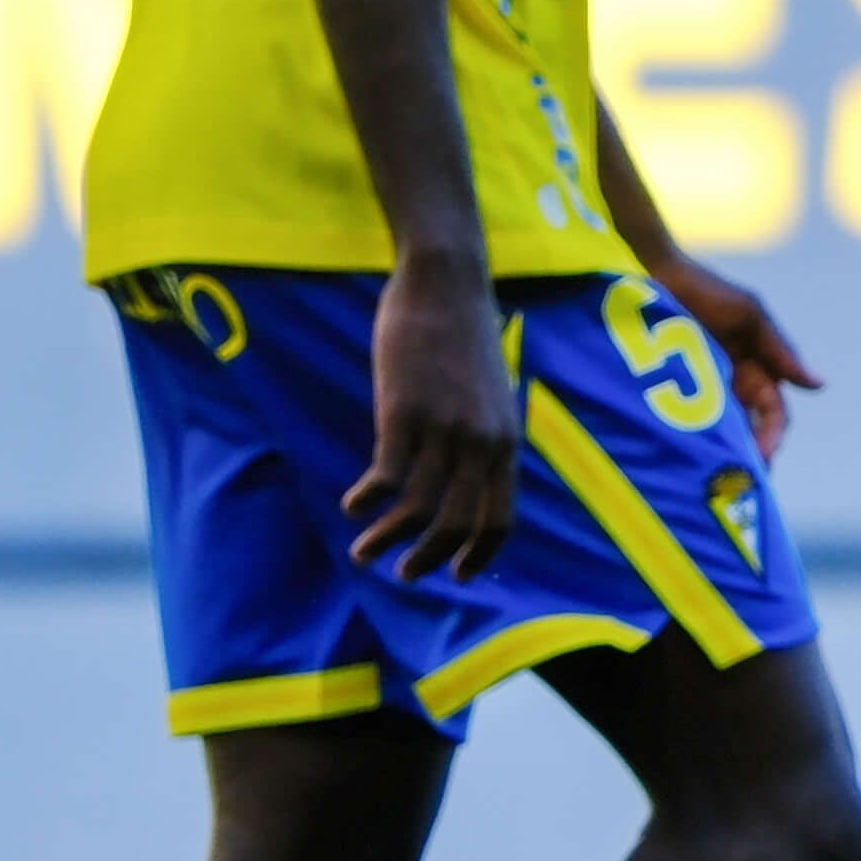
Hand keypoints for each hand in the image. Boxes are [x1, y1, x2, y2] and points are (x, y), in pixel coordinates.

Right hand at [346, 254, 519, 579]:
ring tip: (363, 553)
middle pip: (456, 525)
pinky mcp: (404, 414)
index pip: (501, 519)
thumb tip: (468, 479)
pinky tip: (352, 505)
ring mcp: (444, 430)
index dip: (480, 554)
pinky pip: (385, 478)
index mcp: (507, 440)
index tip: (460, 577)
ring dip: (386, 541)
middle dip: (428, 560)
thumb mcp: (491, 394)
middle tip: (403, 574)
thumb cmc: (464, 337)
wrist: (447, 284)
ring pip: (416, 511)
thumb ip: (484, 438)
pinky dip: (366, 502)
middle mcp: (482, 443)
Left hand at [656, 252, 820, 461]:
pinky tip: (684, 459)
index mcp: (757, 368)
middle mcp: (734, 383)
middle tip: (736, 483)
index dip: (772, 437)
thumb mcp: (750, 317)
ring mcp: (704, 387)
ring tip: (711, 480)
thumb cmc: (704, 290)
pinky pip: (688, 422)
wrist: (651, 275)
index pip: (774, 414)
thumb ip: (781, 351)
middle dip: (749, 456)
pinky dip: (693, 441)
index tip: (762, 459)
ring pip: (722, 432)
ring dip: (723, 453)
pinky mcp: (672, 390)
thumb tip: (820, 384)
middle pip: (750, 431)